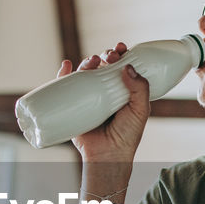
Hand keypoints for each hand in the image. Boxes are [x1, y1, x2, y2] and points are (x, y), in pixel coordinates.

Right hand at [58, 43, 150, 161]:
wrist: (108, 155)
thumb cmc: (127, 135)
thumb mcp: (141, 110)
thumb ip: (140, 89)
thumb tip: (128, 67)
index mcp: (123, 90)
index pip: (122, 66)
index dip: (121, 54)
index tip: (121, 48)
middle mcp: (106, 91)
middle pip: (103, 65)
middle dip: (105, 55)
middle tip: (109, 56)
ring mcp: (88, 96)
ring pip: (86, 72)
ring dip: (87, 61)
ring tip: (92, 61)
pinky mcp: (73, 103)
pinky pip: (66, 85)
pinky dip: (64, 72)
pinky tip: (66, 65)